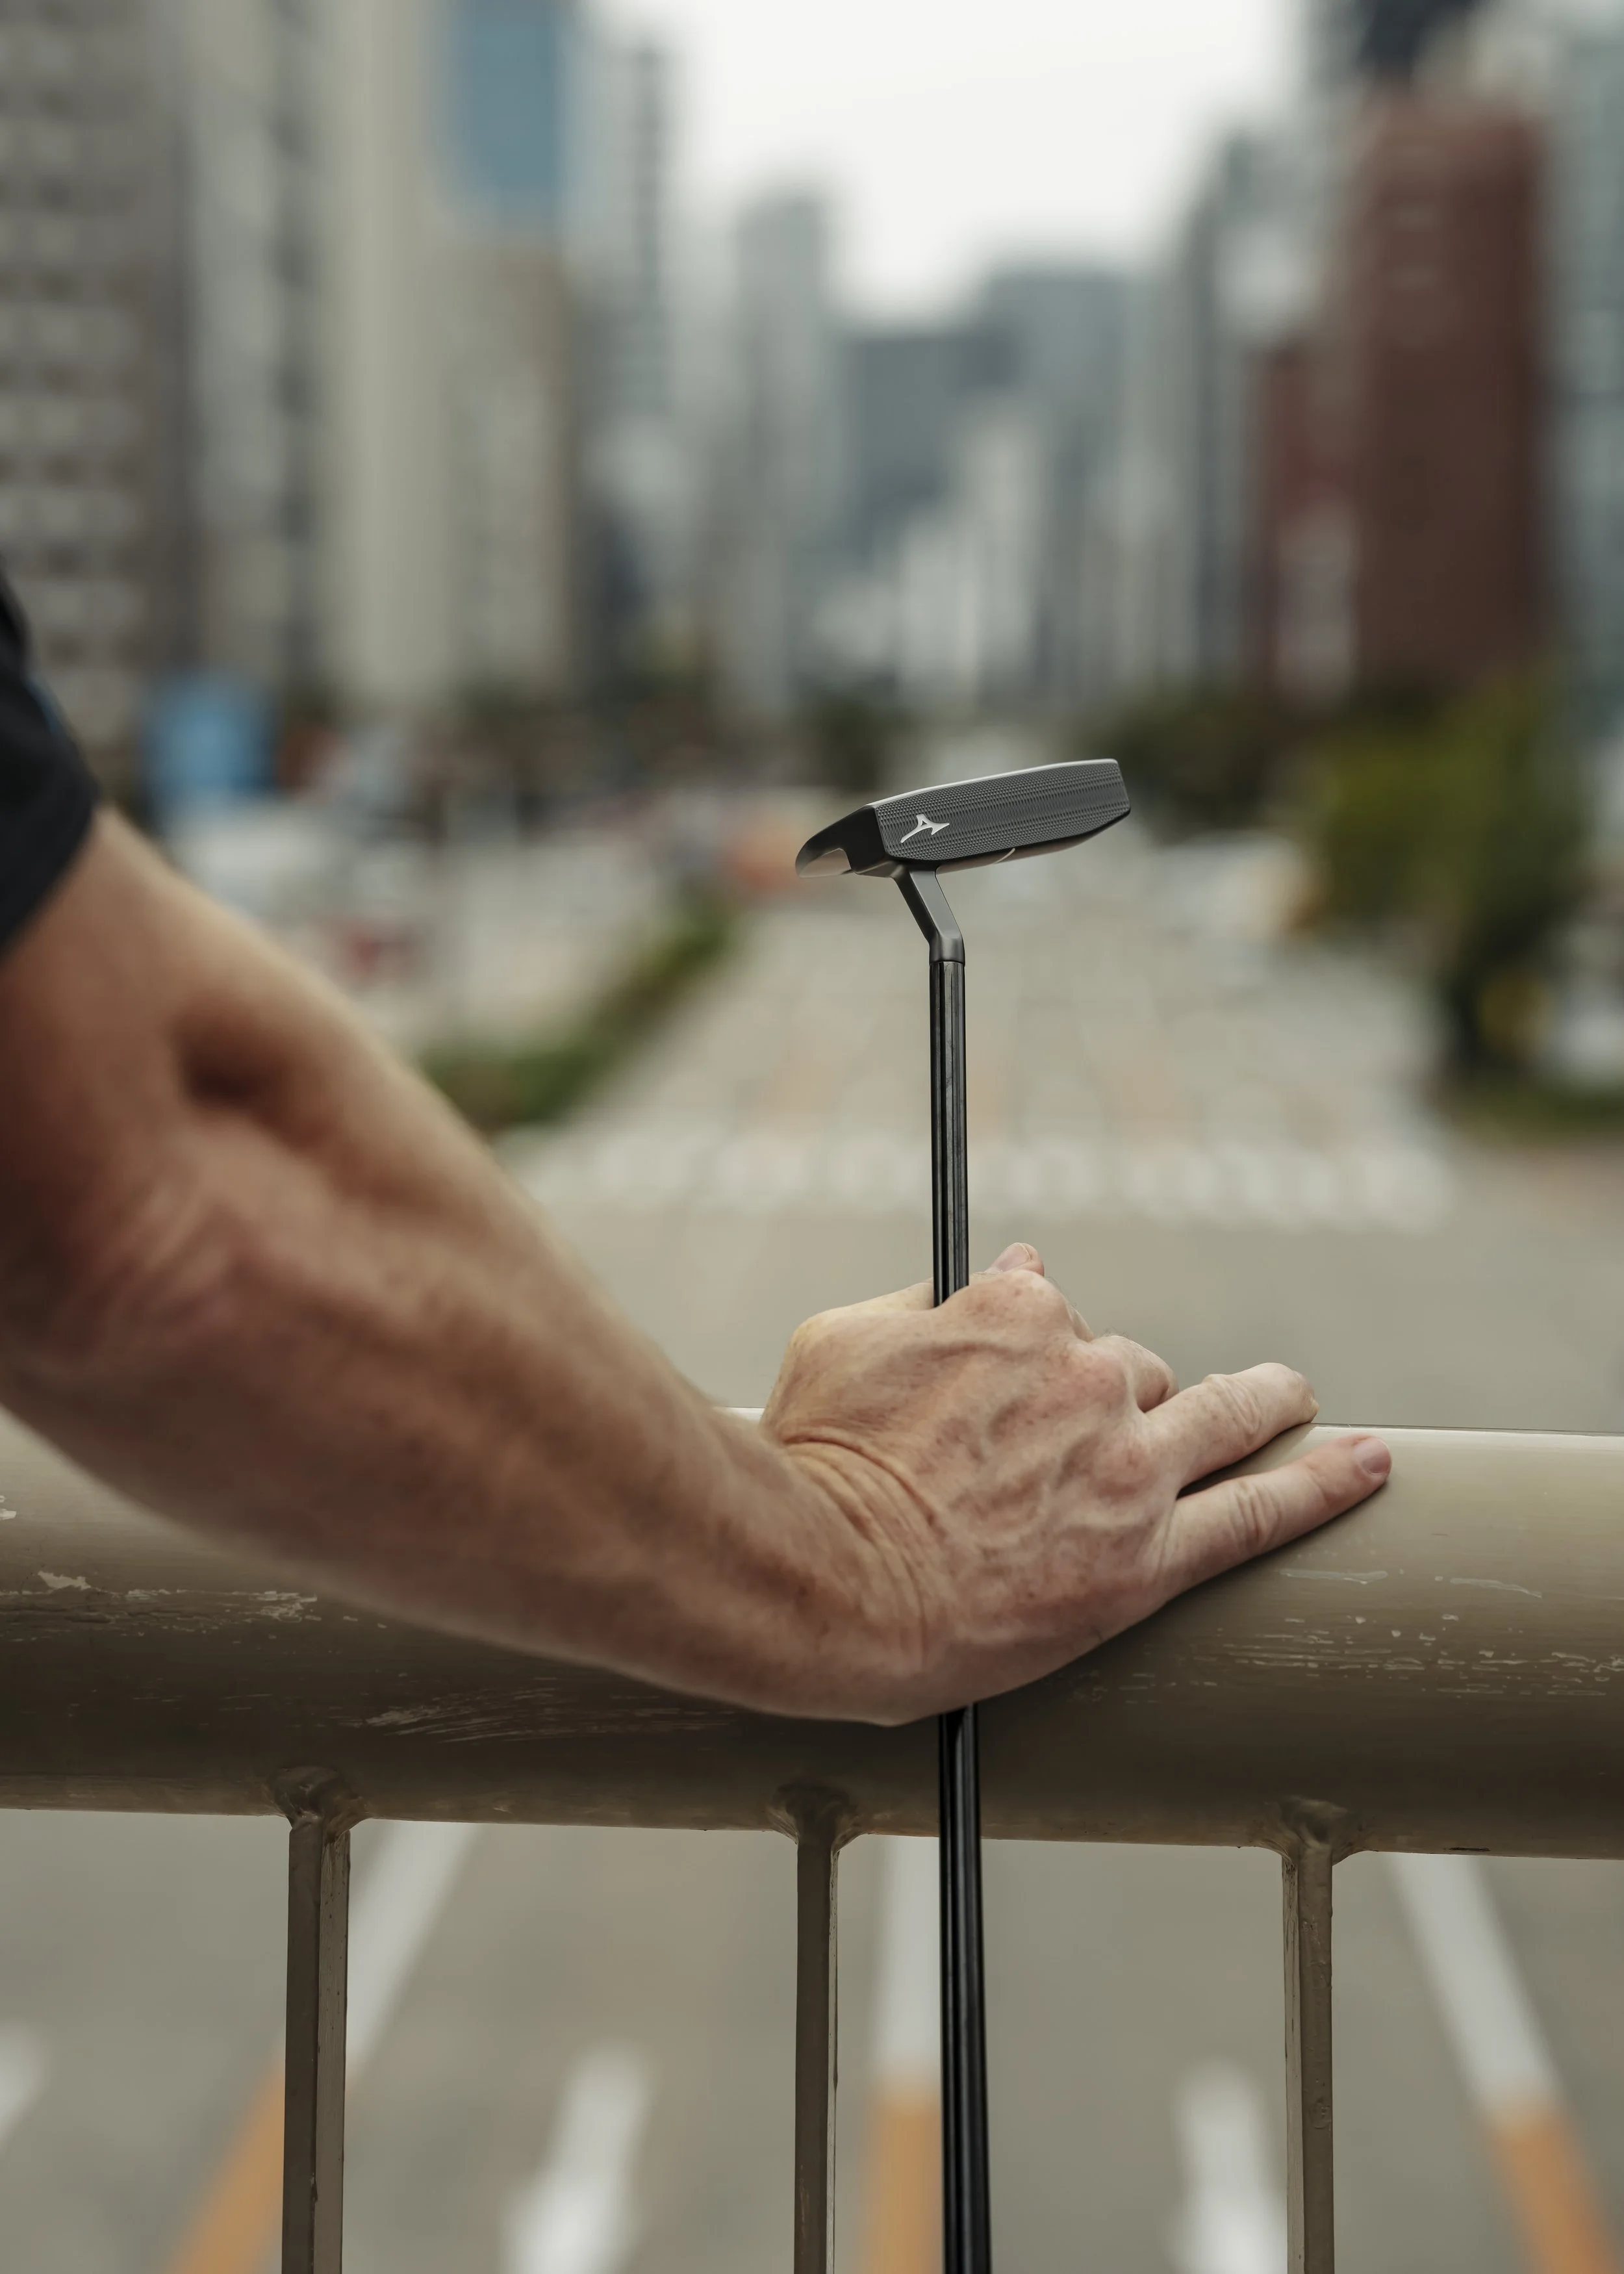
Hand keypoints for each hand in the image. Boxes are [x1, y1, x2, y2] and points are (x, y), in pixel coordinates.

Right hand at [761, 1243, 1389, 1722]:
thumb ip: (917, 1303)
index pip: (1049, 1306)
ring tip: (1291, 1398)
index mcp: (1013, 1313)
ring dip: (1263, 1399)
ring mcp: (1128, 1466)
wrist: (826, 1583)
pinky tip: (1369, 1461)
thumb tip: (977, 1279)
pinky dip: (1325, 1482)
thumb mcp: (838, 1340)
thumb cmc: (813, 1460)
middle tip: (1080, 1447)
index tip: (1024, 1373)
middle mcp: (1087, 1374)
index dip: (1037, 1345)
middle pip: (1134, 1368)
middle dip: (1117, 1396)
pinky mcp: (1149, 1558)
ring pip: (1218, 1416)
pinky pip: (1261, 1511)